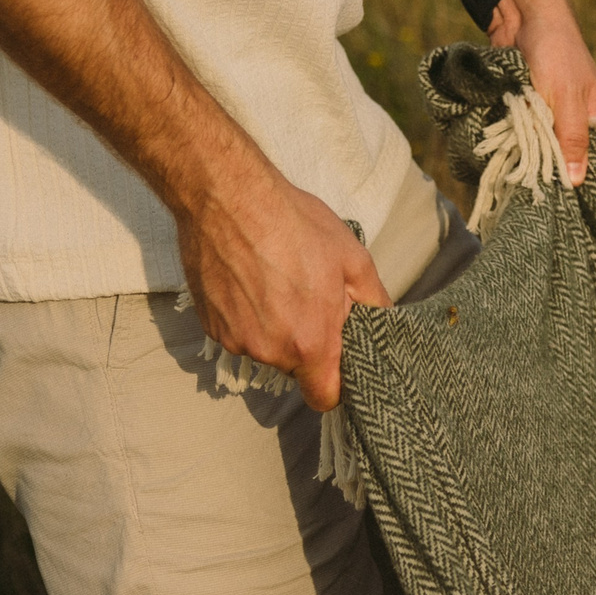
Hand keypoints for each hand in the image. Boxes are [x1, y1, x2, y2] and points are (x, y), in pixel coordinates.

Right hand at [176, 167, 388, 411]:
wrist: (227, 197)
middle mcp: (269, 350)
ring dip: (275, 326)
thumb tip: (386, 323)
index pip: (324, 397)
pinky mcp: (209, 324)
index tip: (339, 365)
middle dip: (307, 342)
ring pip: (266, 347)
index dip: (335, 386)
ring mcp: (235, 338)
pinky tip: (251, 280)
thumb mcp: (353, 259)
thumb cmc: (294, 224)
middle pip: (295, 367)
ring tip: (278, 282)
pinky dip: (247, 315)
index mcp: (310, 343)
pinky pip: (238, 332)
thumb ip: (375, 302)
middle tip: (310, 299)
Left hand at [490, 0, 595, 186]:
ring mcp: (547, 114)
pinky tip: (498, 152)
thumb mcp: (567, 99)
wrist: (524, 15)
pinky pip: (518, 130)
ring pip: (536, 145)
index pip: (590, 162)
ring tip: (510, 174)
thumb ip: (572, 139)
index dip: (573, 180)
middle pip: (560, 156)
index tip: (555, 200)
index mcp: (595, 121)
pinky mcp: (524, 107)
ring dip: (522, 153)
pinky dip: (509, 137)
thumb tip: (576, 183)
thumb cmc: (557, 53)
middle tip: (527, 189)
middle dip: (544, 168)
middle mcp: (572, 121)